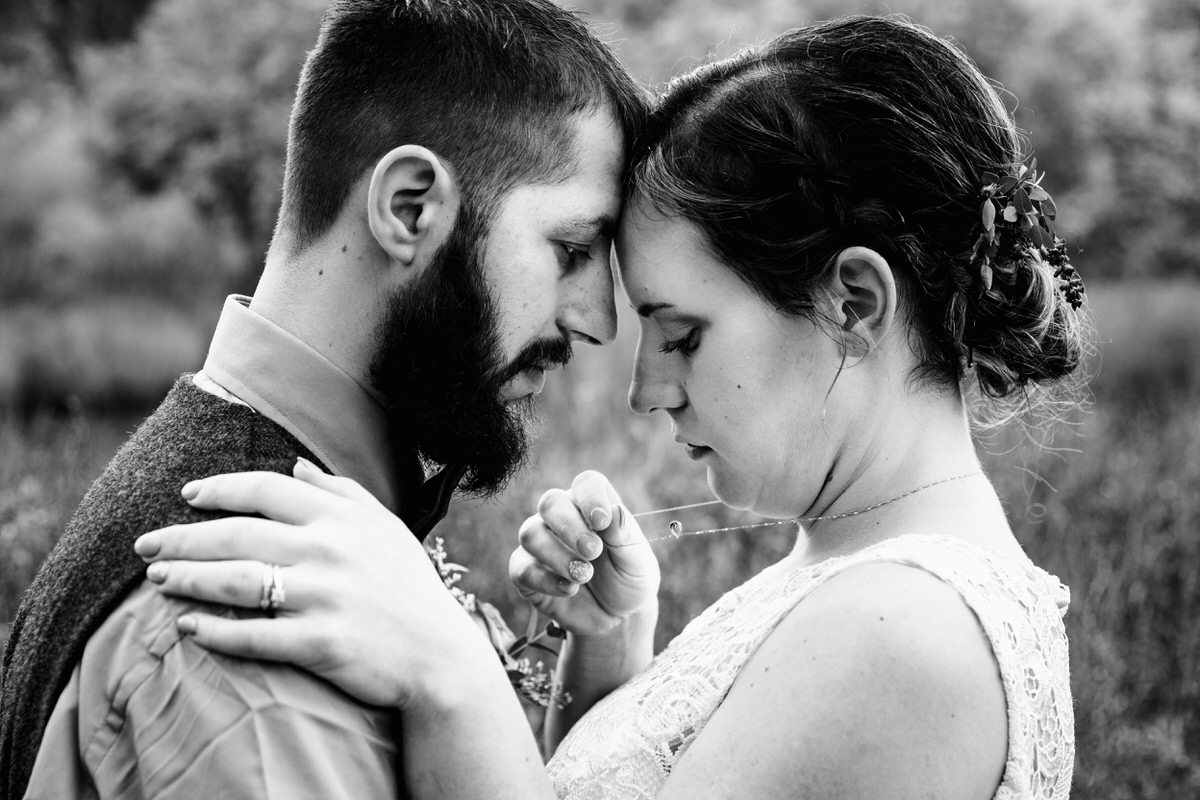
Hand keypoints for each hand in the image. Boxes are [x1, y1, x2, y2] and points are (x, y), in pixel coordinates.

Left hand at [133, 458, 495, 710]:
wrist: (439, 654)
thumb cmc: (409, 587)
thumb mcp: (384, 528)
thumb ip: (341, 492)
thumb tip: (296, 466)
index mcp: (342, 517)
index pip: (265, 490)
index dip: (220, 489)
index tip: (187, 496)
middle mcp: (330, 550)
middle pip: (238, 533)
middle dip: (183, 538)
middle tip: (146, 547)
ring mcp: (325, 596)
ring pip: (237, 580)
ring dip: (188, 578)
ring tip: (157, 581)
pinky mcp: (321, 642)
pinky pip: (253, 635)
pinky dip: (215, 631)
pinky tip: (188, 626)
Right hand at [509, 470, 659, 637]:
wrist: (617, 620)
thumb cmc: (629, 580)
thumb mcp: (638, 561)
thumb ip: (625, 536)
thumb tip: (612, 512)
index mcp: (594, 506)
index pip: (586, 484)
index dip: (591, 497)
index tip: (602, 522)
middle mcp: (563, 518)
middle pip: (551, 503)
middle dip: (570, 527)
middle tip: (593, 552)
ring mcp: (541, 543)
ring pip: (531, 534)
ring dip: (558, 555)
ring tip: (584, 576)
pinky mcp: (526, 572)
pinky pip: (521, 567)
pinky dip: (544, 580)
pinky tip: (568, 590)